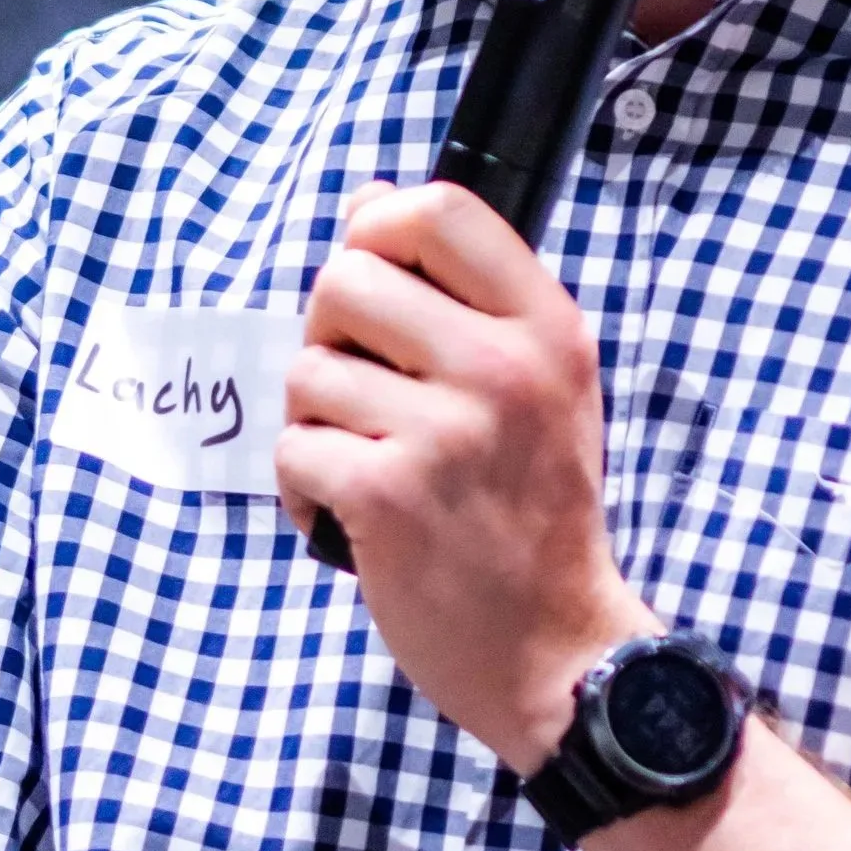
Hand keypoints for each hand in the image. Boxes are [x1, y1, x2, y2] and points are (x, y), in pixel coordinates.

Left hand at [277, 183, 656, 765]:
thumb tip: (369, 201)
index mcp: (546, 327)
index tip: (372, 289)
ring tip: (366, 467)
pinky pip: (293, 447)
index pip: (438, 208)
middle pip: (347, 279)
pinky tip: (349, 519)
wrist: (557, 649)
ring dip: (315, 423)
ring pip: (307, 370)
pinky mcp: (389, 493)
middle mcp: (503, 366)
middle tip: (362, 398)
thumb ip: (467, 297)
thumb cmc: (535, 513)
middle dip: (329, 335)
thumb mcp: (541, 386)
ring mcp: (446, 430)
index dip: (376, 230)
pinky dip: (303, 488)